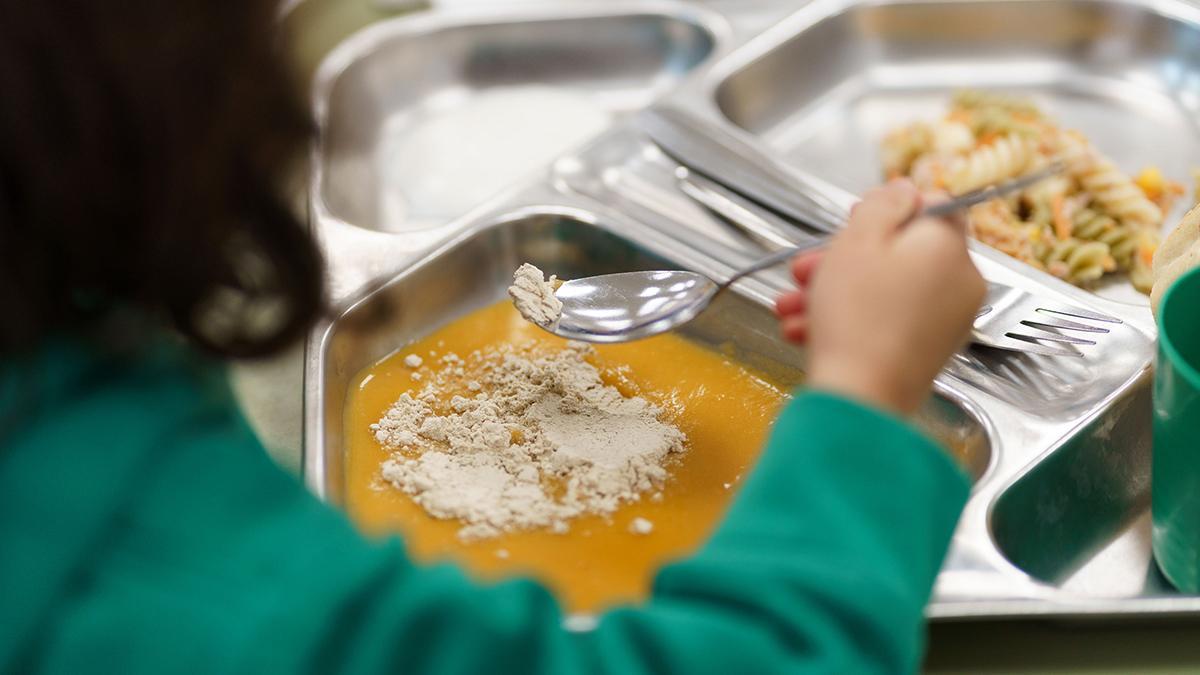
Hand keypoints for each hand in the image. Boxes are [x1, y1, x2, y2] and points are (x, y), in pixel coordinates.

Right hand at [775, 180, 985, 415]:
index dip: (889, 208)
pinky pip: (886, 322)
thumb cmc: (858, 318)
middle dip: (845, 257)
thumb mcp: (859, 239)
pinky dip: (849, 321)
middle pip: (901, 252)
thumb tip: (905, 189)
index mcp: (949, 247)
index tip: (855, 217)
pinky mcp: (924, 353)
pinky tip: (807, 328)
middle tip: (808, 266)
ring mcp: (944, 323)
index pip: (933, 206)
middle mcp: (958, 284)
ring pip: (886, 290)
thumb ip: (884, 204)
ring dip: (836, 292)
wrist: (860, 398)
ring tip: (793, 303)